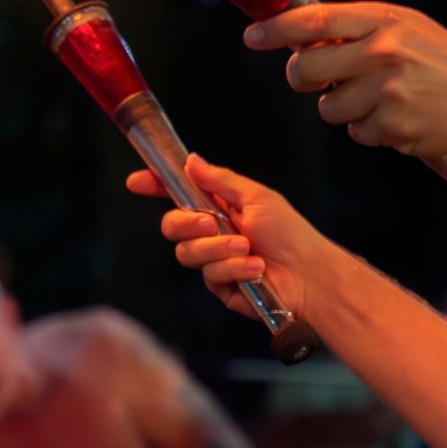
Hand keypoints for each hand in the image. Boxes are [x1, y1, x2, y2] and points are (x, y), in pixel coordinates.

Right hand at [125, 155, 324, 326]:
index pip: (179, 194)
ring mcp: (215, 261)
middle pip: (172, 226)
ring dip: (218, 249)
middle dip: (187, 223)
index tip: (137, 181)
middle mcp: (213, 233)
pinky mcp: (222, 286)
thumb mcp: (256, 197)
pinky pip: (209, 276)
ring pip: (186, 253)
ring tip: (248, 249)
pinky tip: (256, 268)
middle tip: (211, 223)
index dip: (156, 186)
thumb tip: (191, 160)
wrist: (310, 274)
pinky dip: (234, 269)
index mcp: (220, 207)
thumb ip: (220, 181)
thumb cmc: (290, 232)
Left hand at [243, 3, 446, 158]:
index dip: (277, 29)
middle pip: (306, 69)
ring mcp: (388, 92)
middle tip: (315, 81)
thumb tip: (302, 37)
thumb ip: (360, 30)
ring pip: (328, 109)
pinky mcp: (395, 127)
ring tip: (379, 99)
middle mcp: (383, 53)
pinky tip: (400, 117)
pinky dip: (371, 131)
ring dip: (343, 109)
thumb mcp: (408, 28)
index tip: (253, 36)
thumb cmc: (446, 61)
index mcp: (384, 21)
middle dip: (302, 78)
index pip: (315, 21)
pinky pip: (358, 134)